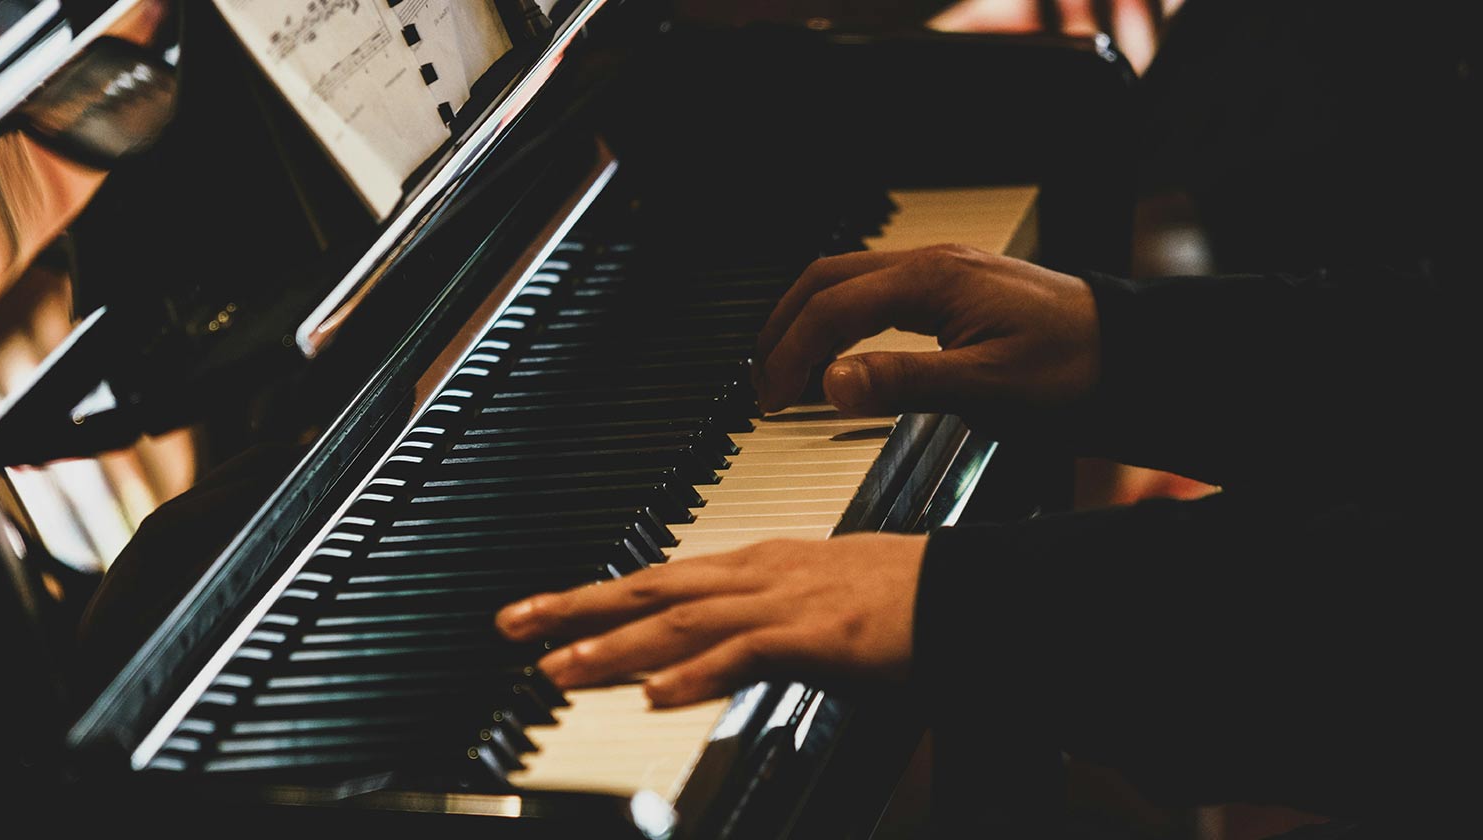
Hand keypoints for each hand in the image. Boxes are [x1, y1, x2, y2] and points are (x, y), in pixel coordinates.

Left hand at [494, 534, 926, 707]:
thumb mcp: (814, 610)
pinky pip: (744, 653)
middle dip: (575, 608)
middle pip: (649, 589)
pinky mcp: (817, 633)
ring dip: (615, 647)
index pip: (658, 578)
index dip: (594, 595)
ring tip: (560, 669)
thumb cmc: (906, 601)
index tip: (542, 612)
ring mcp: (786, 600)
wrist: (970, 591)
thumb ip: (757, 631)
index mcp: (757, 565)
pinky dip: (695, 674)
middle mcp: (759, 574)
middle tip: (512, 625)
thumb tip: (706, 661)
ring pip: (681, 621)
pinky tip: (656, 695)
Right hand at [752, 245, 1101, 432]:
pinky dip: (840, 322)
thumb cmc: (1074, 369)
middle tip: (761, 385)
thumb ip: (904, 382)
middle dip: (782, 330)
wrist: (1133, 356)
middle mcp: (930, 266)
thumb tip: (830, 383)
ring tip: (786, 373)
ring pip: (846, 282)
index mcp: (931, 281)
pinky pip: (875, 292)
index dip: (791, 355)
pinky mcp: (953, 290)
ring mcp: (941, 273)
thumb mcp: (987, 386)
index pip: (832, 309)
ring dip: (807, 323)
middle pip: (825, 281)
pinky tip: (838, 355)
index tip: (770, 401)